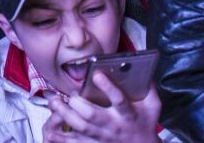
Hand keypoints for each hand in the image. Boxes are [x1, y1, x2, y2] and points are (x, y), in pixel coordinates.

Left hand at [44, 73, 159, 142]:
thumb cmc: (146, 124)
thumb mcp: (153, 106)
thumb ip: (149, 88)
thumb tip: (142, 69)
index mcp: (128, 115)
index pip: (119, 100)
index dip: (108, 87)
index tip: (97, 74)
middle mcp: (113, 126)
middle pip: (93, 116)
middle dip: (79, 103)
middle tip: (72, 93)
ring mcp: (101, 137)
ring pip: (80, 127)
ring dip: (65, 114)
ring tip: (54, 102)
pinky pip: (74, 142)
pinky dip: (60, 137)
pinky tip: (50, 127)